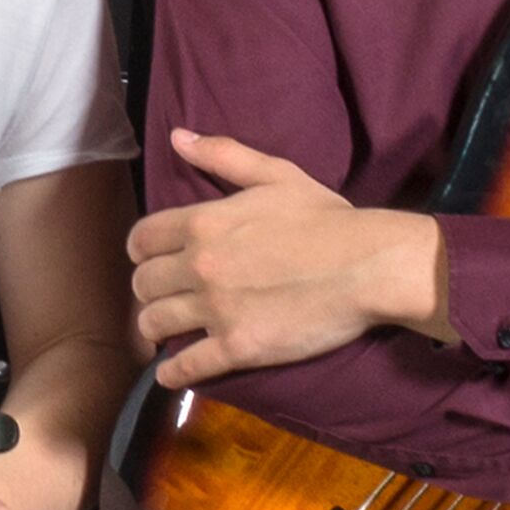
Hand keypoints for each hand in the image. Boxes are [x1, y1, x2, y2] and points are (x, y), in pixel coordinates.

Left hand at [129, 127, 449, 385]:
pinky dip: (172, 373)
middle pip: (143, 283)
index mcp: (203, 222)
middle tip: (163, 295)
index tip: (151, 259)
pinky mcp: (238, 347)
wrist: (367, 265)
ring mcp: (216, 309)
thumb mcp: (276, 174)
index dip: (142, 251)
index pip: (142, 239)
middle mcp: (200, 265)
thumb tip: (178, 137)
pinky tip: (170, 372)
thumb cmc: (326, 218)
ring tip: (166, 329)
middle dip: (149, 289)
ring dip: (155, 327)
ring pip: (155, 323)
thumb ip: (223, 155)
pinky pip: (186, 367)